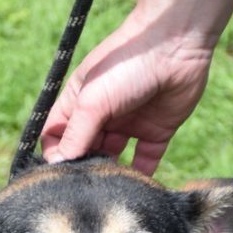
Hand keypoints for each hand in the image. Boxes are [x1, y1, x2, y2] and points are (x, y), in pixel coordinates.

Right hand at [41, 0, 232, 175]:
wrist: (177, 43)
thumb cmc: (127, 64)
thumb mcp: (92, 101)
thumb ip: (75, 135)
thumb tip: (58, 167)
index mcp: (79, 103)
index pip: (56, 136)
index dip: (55, 156)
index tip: (60, 175)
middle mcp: (101, 116)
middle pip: (84, 152)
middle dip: (83, 170)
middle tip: (86, 189)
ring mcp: (128, 124)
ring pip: (113, 160)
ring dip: (110, 176)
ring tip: (109, 190)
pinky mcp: (156, 132)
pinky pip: (145, 162)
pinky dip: (140, 176)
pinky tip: (135, 189)